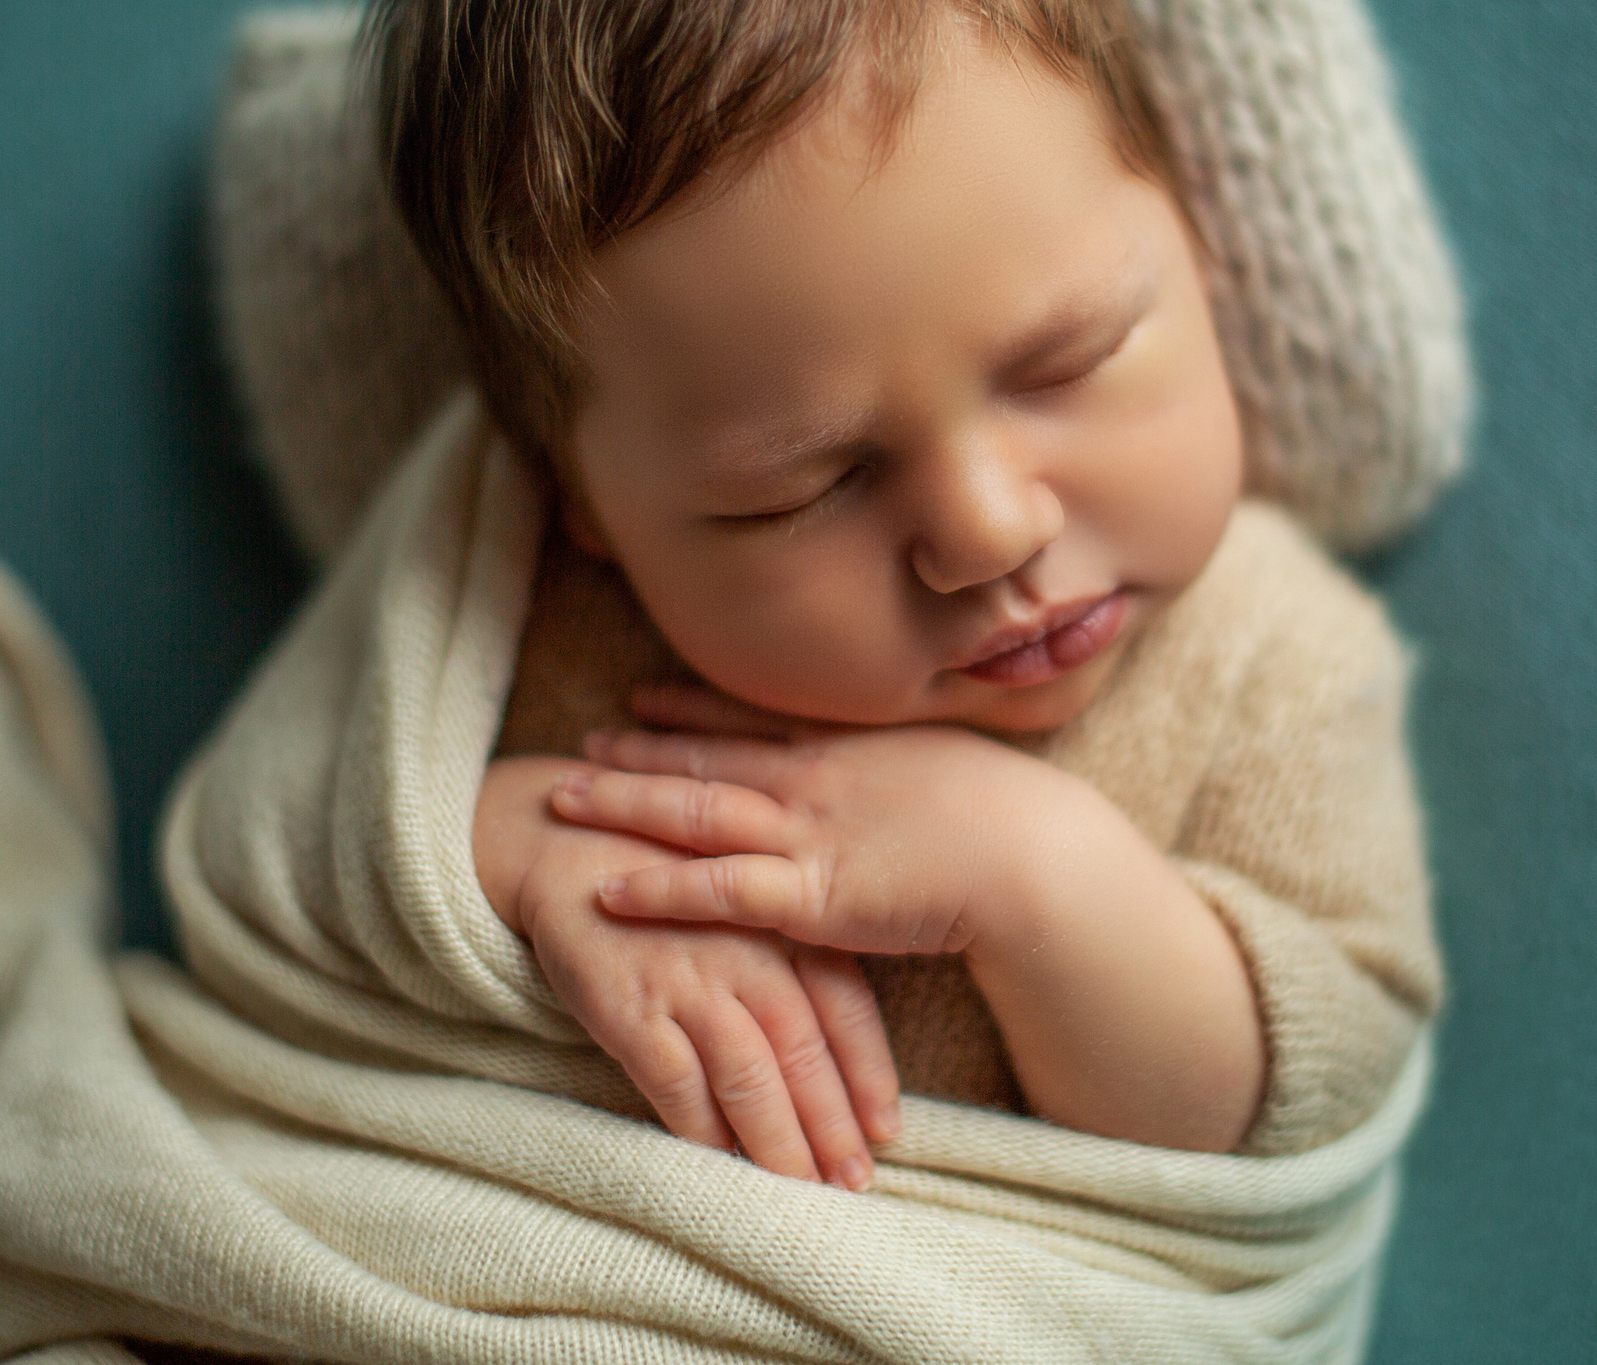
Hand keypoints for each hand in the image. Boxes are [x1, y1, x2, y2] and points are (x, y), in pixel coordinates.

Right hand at [475, 756, 899, 1187]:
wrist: (569, 845)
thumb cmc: (671, 882)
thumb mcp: (746, 902)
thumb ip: (794, 959)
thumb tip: (835, 1045)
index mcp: (785, 923)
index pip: (846, 1008)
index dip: (869, 1075)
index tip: (887, 1131)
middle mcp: (747, 953)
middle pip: (804, 1053)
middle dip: (833, 1126)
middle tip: (855, 1182)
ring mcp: (689, 980)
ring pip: (750, 1077)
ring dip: (779, 1142)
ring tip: (801, 1189)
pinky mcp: (631, 1007)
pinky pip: (677, 1083)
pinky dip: (702, 1131)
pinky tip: (721, 1165)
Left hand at [555, 684, 1093, 958]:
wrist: (1032, 856)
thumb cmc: (1007, 815)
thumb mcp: (944, 763)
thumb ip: (901, 765)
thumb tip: (892, 765)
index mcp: (843, 749)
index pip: (747, 722)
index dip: (686, 710)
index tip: (637, 698)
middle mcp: (810, 781)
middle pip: (703, 761)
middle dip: (635, 753)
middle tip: (578, 745)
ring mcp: (804, 836)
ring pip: (692, 814)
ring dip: (624, 805)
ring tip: (563, 800)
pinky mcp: (808, 898)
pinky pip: (716, 892)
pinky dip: (659, 889)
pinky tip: (608, 889)